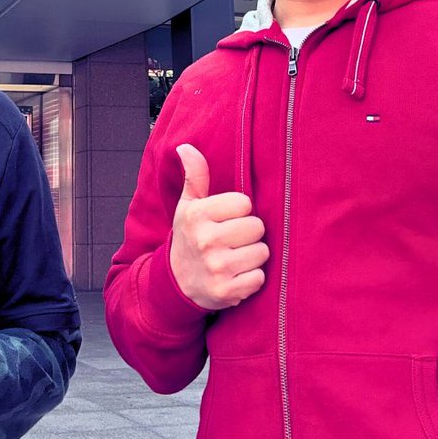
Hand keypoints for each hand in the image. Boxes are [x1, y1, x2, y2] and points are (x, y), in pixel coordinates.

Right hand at [169, 144, 268, 310]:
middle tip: (232, 240)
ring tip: (235, 258)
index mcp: (197, 215)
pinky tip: (236, 276)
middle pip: (256, 227)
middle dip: (249, 234)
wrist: (176, 283)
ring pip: (262, 252)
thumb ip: (194, 175)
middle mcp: (205, 240)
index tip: (227, 219)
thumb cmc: (189, 237)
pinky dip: (252, 278)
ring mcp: (216, 268)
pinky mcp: (227, 292)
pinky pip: (260, 278)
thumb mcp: (187, 206)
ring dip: (253, 256)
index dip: (239, 211)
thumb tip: (186, 146)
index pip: (244, 203)